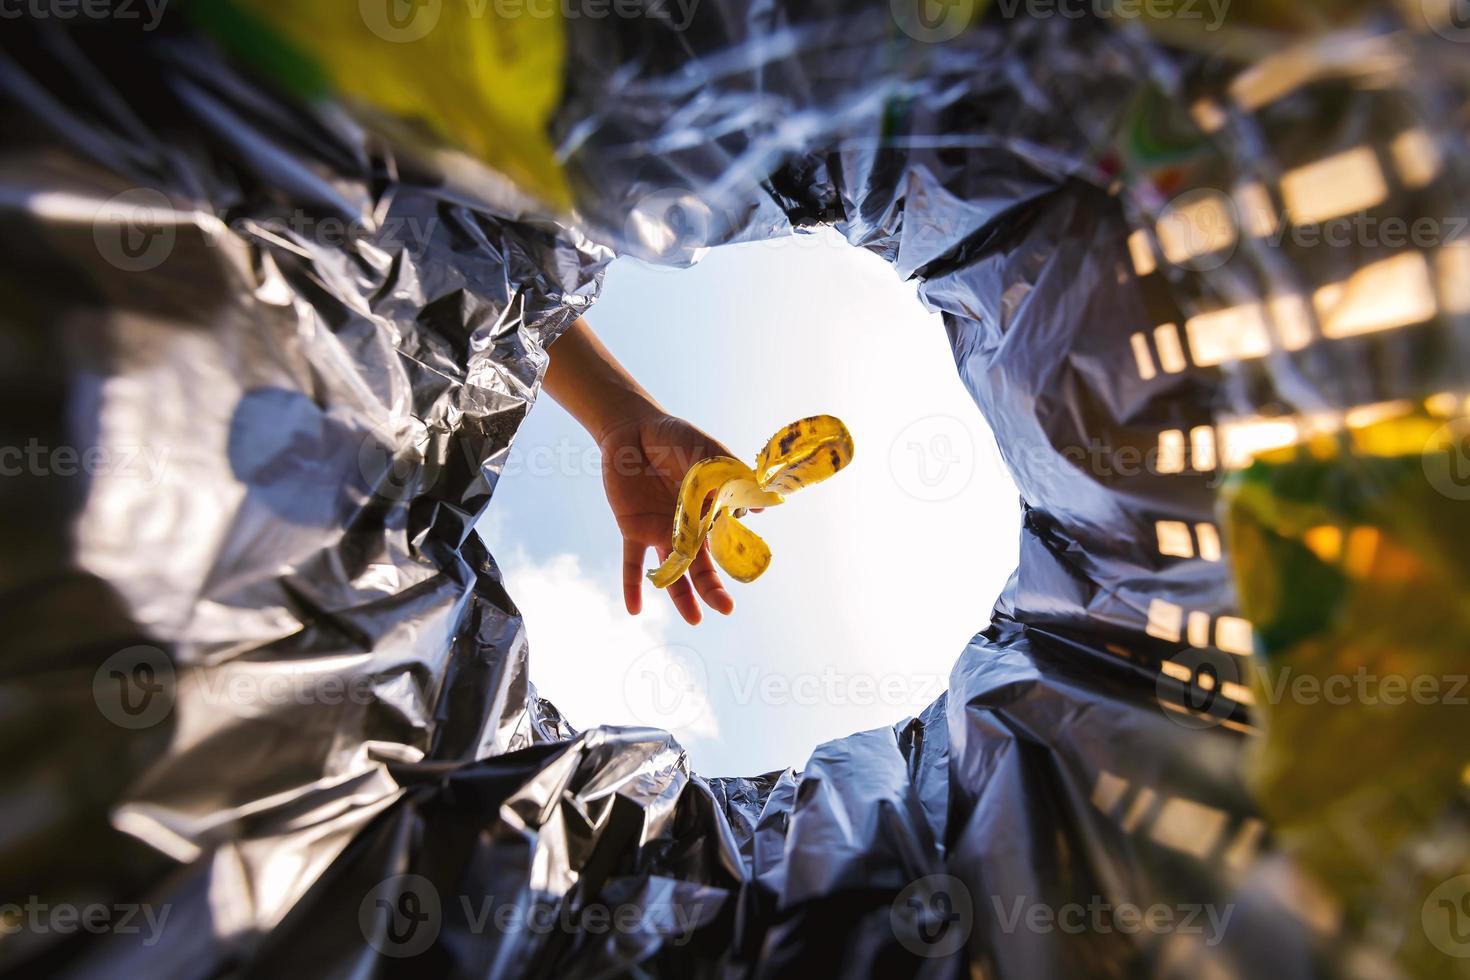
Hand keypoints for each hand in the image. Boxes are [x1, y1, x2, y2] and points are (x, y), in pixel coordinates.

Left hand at [597, 412, 737, 624]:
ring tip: (696, 620)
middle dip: (714, 588)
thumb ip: (734, 480)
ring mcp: (660, 532)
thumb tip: (763, 508)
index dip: (734, 560)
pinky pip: (631, 563)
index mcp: (709, 513)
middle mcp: (686, 529)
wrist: (634, 429)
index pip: (724, 544)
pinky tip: (635, 610)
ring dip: (682, 597)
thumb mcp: (710, 456)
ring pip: (672, 571)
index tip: (747, 573)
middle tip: (727, 609)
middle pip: (701, 565)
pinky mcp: (632, 530)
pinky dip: (632, 586)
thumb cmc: (677, 439)